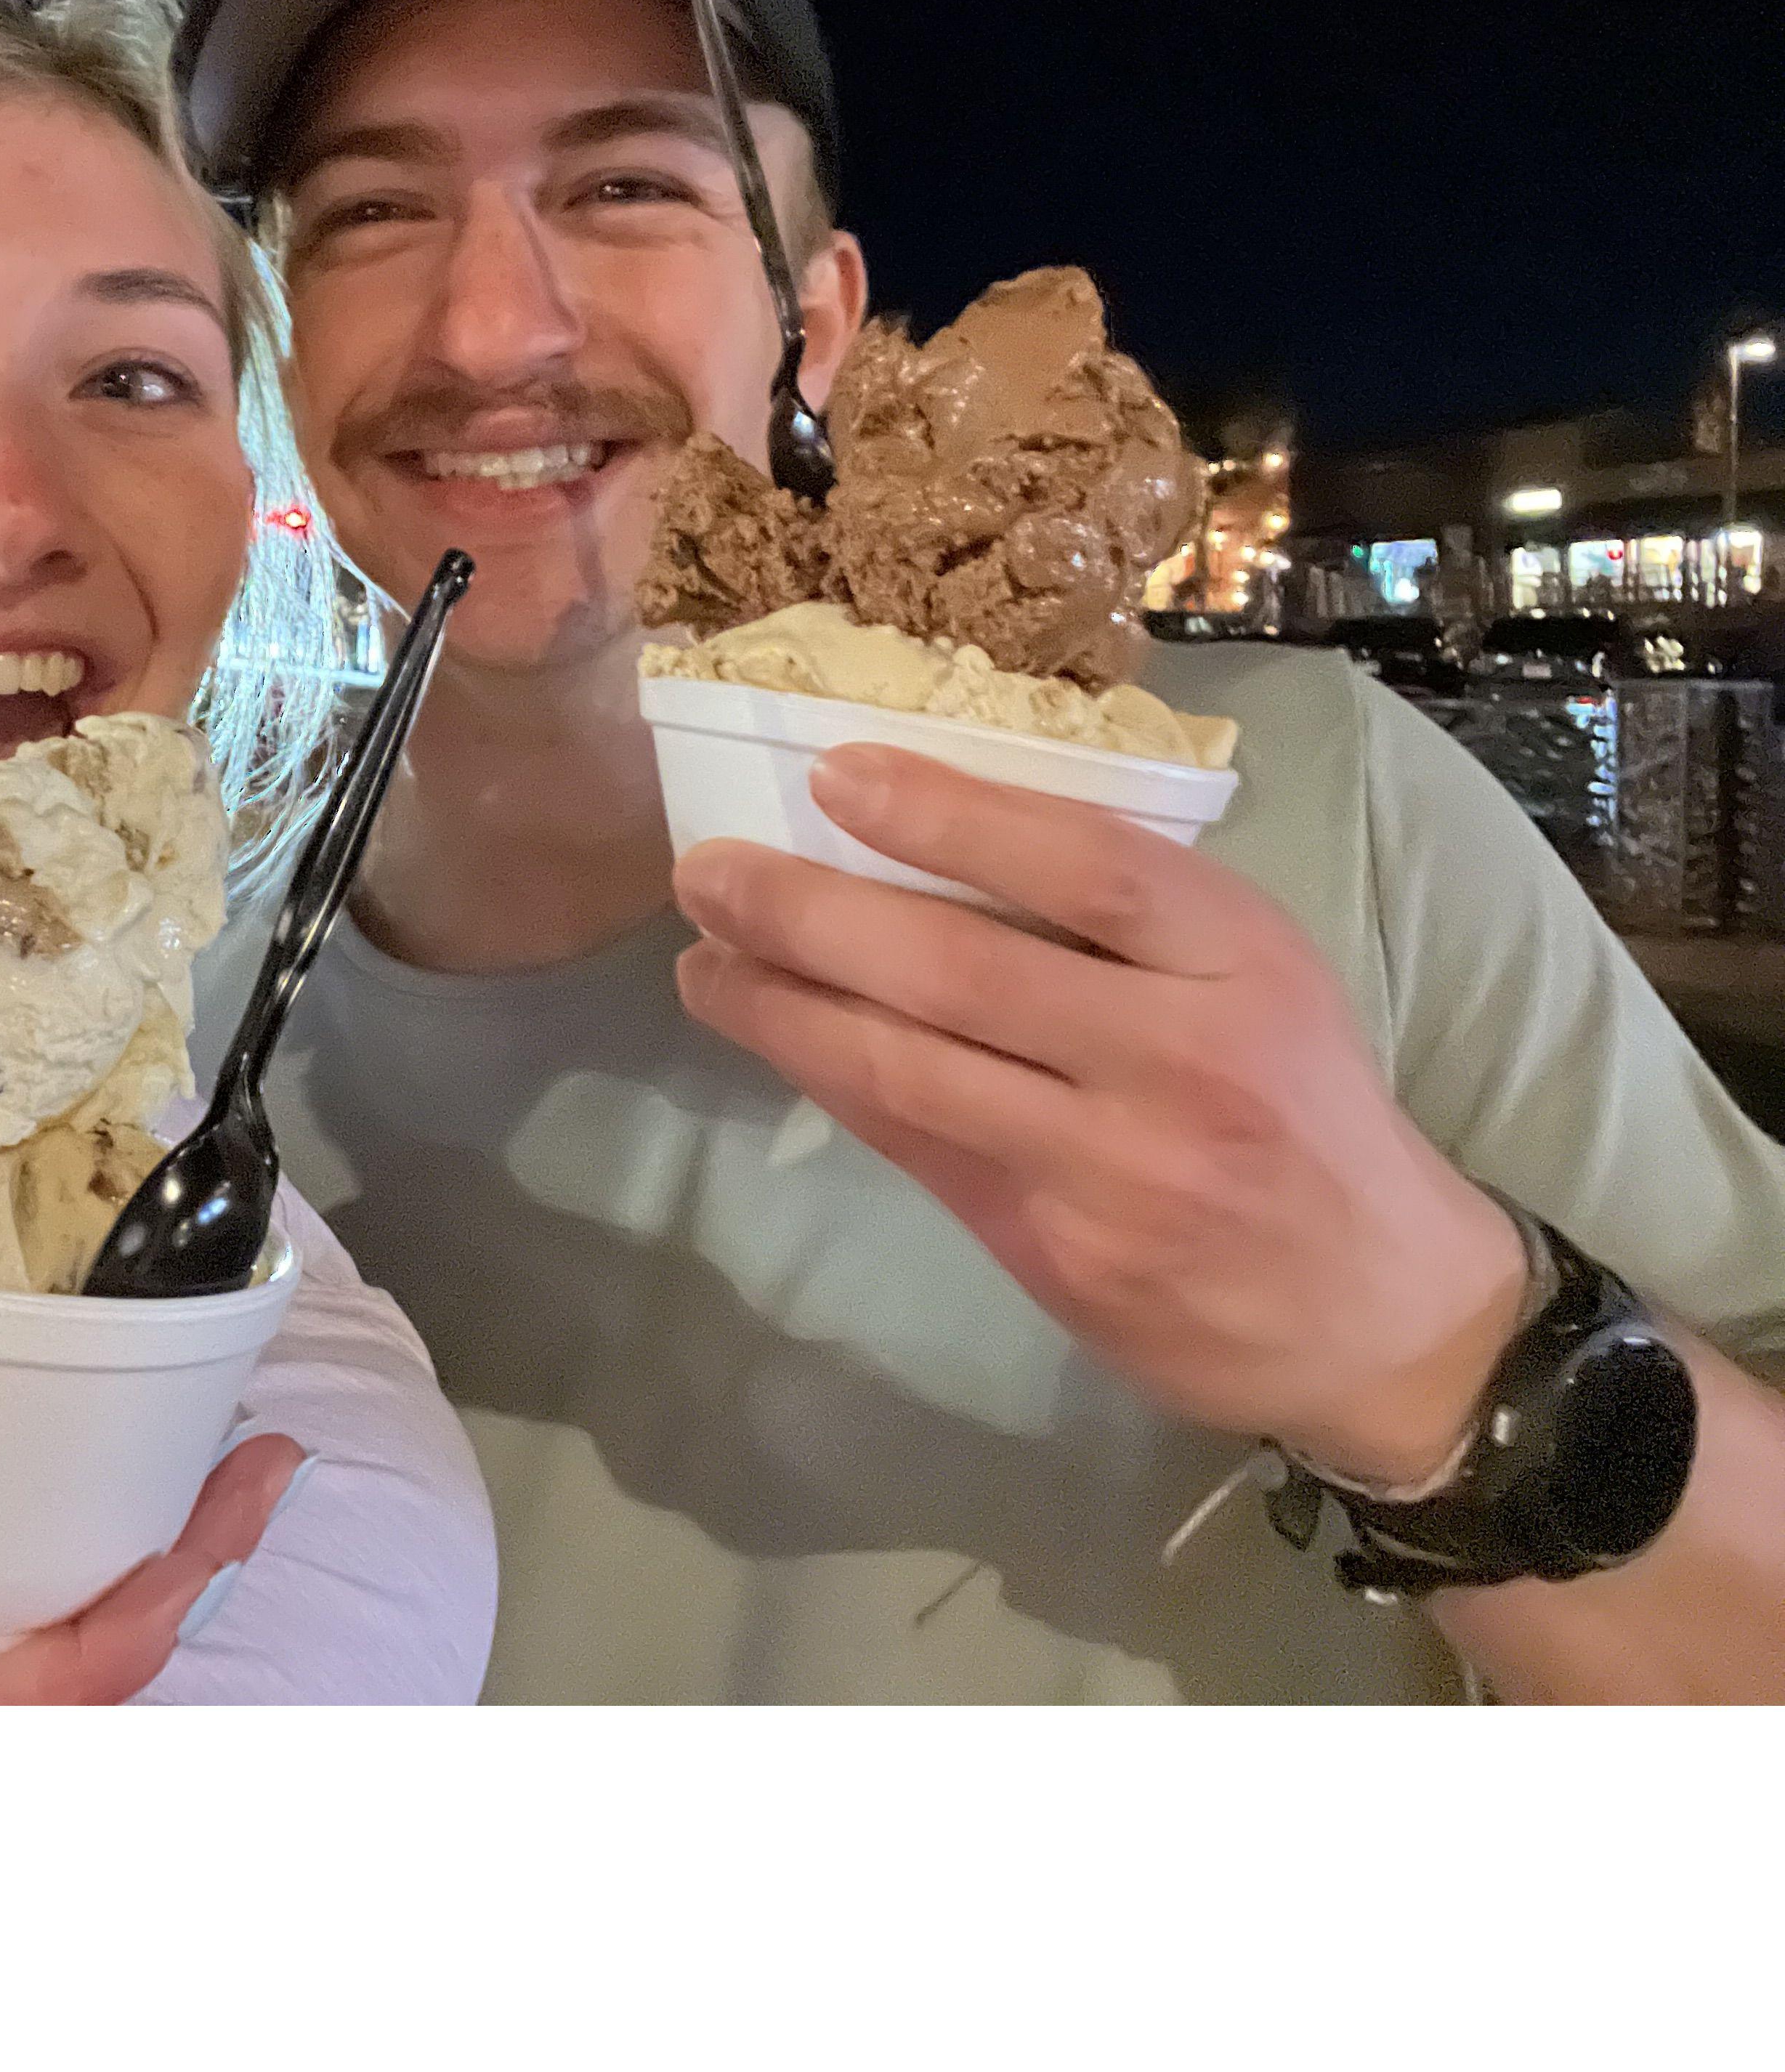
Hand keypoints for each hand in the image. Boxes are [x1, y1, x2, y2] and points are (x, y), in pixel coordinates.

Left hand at [671, 743, 1528, 1483]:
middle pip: (962, 970)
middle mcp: (1181, 1064)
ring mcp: (1116, 1171)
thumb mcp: (1256, 976)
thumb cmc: (1297, 1103)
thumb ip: (1128, 916)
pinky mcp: (1062, 1258)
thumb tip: (930, 822)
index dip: (950, 814)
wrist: (1381, 1312)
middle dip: (810, 914)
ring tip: (704, 959)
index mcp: (1240, 964)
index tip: (835, 773)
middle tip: (706, 872)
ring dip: (783, 1008)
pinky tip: (776, 1035)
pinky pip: (917, 1148)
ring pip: (910, 1071)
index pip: (1086, 867)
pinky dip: (832, 1084)